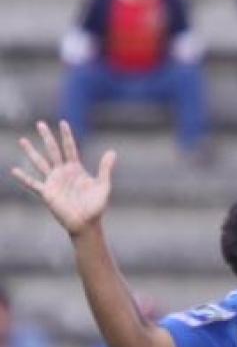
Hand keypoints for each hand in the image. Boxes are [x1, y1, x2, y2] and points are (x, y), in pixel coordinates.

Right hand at [11, 120, 115, 235]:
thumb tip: (112, 152)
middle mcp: (63, 172)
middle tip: (40, 123)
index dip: (66, 136)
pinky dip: (23, 178)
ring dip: (31, 151)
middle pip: (53, 150)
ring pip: (40, 162)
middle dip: (47, 137)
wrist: (86, 224)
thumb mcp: (103, 186)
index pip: (69, 148)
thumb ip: (105, 169)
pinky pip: (33, 183)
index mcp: (75, 169)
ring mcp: (54, 181)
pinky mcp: (47, 193)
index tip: (63, 122)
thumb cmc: (96, 207)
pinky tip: (14, 171)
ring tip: (22, 140)